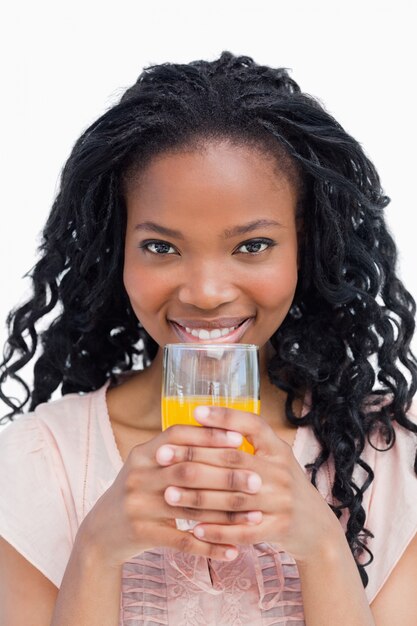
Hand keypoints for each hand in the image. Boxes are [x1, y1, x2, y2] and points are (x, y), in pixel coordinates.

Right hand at [78, 424, 255, 566]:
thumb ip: (176, 452)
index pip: (178, 436)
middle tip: (257, 480)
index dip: (208, 435)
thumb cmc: (139, 493)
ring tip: (255, 516)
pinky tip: (233, 550)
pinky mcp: (141, 533)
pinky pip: (182, 540)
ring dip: (225, 513)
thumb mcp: (148, 466)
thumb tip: (221, 433)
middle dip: (225, 475)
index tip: (239, 439)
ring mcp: (137, 505)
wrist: (102, 532)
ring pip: (190, 507)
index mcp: (142, 453)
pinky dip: (210, 546)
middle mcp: (138, 475)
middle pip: (187, 470)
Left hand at [158, 405, 341, 564]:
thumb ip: (247, 443)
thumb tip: (204, 422)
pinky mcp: (279, 529)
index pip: (253, 425)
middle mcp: (281, 472)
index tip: (195, 412)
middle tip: (162, 455)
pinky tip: (193, 529)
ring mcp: (282, 502)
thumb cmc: (283, 487)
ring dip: (197, 497)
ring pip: (232, 498)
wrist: (317, 528)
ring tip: (168, 493)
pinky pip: (242, 532)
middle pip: (233, 461)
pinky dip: (217, 531)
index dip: (225, 417)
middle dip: (194, 457)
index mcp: (278, 449)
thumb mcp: (274, 459)